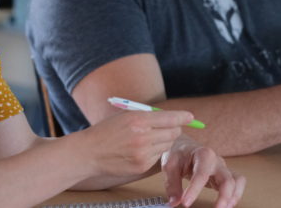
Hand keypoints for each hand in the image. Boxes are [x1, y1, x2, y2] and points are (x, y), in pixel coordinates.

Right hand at [76, 110, 191, 177]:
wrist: (89, 152)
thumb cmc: (107, 131)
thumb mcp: (126, 116)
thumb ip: (148, 116)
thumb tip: (171, 118)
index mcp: (139, 119)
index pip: (170, 118)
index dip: (183, 117)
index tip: (191, 117)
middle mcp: (143, 136)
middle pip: (173, 133)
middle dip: (174, 129)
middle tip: (168, 128)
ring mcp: (143, 153)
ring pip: (167, 145)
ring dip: (163, 141)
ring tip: (149, 139)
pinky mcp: (141, 165)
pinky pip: (158, 157)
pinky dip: (154, 153)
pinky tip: (141, 150)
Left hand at [161, 134, 244, 207]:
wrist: (185, 147)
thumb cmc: (178, 154)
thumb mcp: (170, 165)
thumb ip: (172, 184)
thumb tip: (174, 202)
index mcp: (203, 154)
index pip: (201, 174)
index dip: (194, 190)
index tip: (185, 203)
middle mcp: (217, 161)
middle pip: (227, 178)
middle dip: (224, 196)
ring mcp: (223, 168)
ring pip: (237, 181)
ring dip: (233, 197)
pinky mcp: (225, 175)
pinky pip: (238, 183)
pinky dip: (235, 195)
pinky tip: (227, 205)